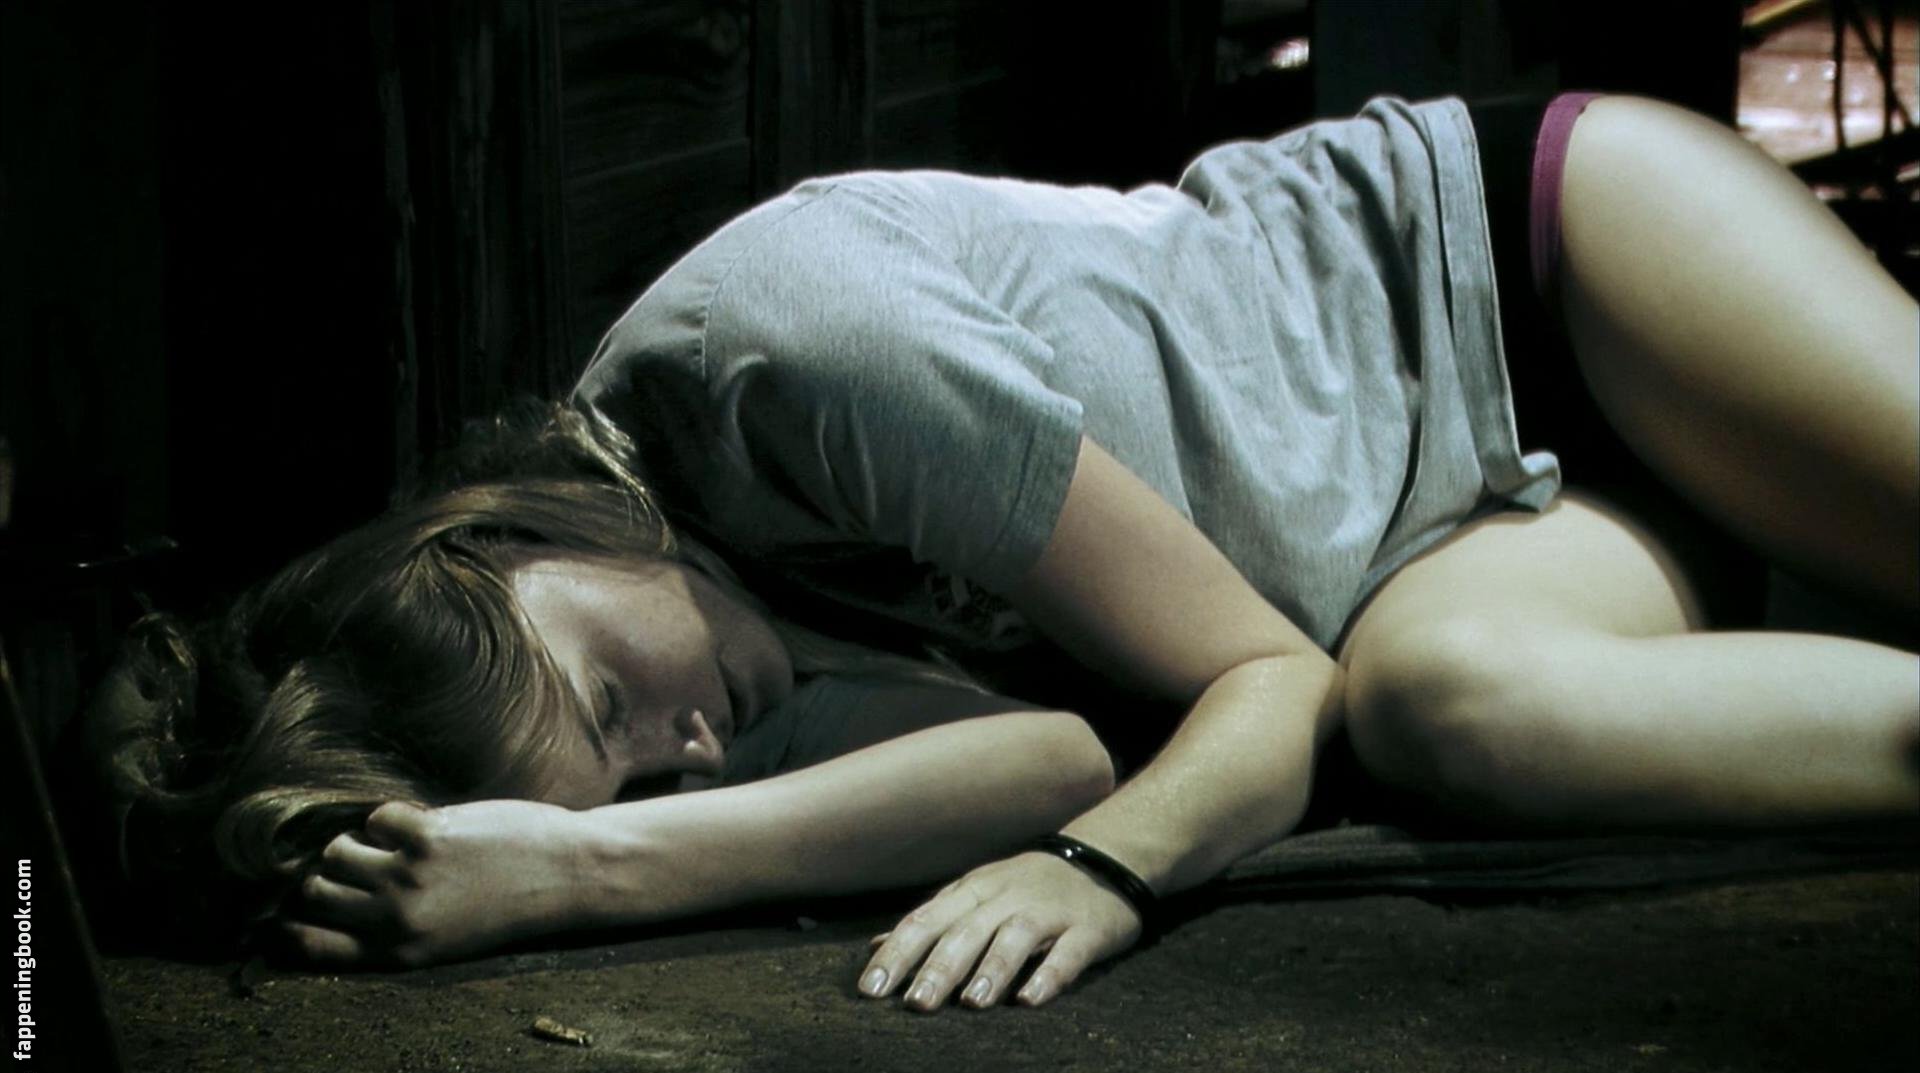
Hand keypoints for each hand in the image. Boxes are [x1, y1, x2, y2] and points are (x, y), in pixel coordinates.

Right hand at [283, 799, 591, 968]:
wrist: (563, 876)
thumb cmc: (501, 904)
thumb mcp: (438, 936)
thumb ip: (386, 925)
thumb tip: (321, 894)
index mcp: (395, 954)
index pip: (308, 947)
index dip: (289, 924)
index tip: (293, 905)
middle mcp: (395, 921)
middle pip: (312, 892)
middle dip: (326, 873)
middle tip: (358, 862)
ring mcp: (409, 878)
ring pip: (336, 851)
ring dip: (356, 840)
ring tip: (392, 842)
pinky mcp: (429, 837)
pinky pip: (378, 817)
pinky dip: (393, 816)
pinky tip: (425, 824)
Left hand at [858, 851, 1142, 1011]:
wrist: (1108, 856)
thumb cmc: (1031, 884)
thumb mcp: (978, 892)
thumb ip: (933, 920)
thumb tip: (877, 945)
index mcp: (974, 889)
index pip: (925, 920)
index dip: (897, 954)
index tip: (870, 990)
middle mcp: (1007, 896)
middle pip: (967, 930)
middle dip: (939, 967)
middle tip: (915, 1003)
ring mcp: (1049, 911)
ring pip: (1016, 937)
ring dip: (992, 969)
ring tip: (972, 1002)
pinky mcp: (1087, 930)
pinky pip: (1068, 953)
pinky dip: (1050, 976)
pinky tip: (1031, 999)